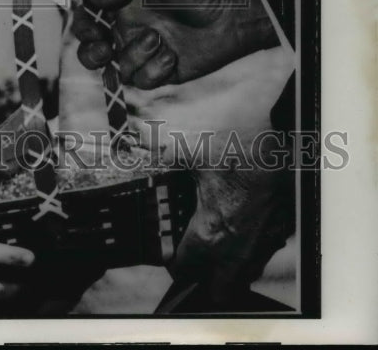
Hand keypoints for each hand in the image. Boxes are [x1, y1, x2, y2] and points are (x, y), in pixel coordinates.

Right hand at [73, 0, 278, 86]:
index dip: (81, 23)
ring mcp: (142, 51)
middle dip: (91, 52)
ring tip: (157, 40)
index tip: (92, 24)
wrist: (233, 17)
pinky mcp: (158, 72)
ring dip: (133, 55)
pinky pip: (141, 80)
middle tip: (104, 47)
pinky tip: (172, 56)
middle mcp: (127, 28)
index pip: (88, 15)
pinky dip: (155, 70)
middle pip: (90, 48)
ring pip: (117, 67)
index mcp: (122, 3)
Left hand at [173, 135, 294, 302]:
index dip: (172, 262)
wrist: (283, 154)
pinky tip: (243, 231)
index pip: (184, 269)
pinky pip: (261, 258)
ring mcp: (260, 248)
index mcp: (208, 234)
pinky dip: (251, 253)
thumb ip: (173, 158)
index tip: (171, 253)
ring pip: (242, 279)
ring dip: (229, 270)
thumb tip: (162, 153)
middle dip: (203, 280)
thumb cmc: (242, 157)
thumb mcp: (195, 153)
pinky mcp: (279, 238)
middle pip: (217, 290)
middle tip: (195, 261)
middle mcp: (234, 251)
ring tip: (219, 248)